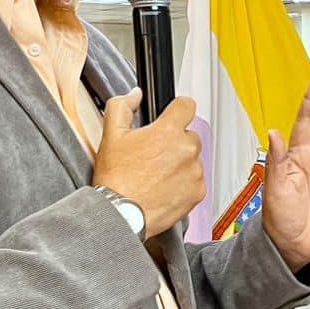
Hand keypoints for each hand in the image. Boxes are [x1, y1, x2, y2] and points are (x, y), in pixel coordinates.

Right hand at [91, 90, 205, 239]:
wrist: (122, 213)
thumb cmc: (117, 179)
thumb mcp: (111, 135)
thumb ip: (122, 107)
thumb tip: (134, 95)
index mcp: (168, 131)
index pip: (187, 105)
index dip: (178, 108)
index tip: (174, 113)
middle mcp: (186, 149)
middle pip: (188, 135)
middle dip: (174, 141)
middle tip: (154, 154)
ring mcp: (195, 171)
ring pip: (192, 158)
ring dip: (180, 162)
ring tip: (156, 174)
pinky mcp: (198, 191)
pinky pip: (195, 180)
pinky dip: (184, 182)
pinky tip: (164, 187)